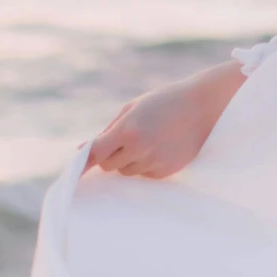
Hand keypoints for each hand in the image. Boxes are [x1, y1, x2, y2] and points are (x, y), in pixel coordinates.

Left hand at [87, 62, 243, 178]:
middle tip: (126, 139)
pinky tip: (161, 147)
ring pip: (126, 171)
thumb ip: (108, 130)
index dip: (82, 163)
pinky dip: (146, 164)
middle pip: (109, 165)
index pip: (96, 153)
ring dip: (129, 160)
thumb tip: (83, 150)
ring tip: (149, 139)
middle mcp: (139, 149)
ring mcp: (154, 162)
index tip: (72, 174)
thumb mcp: (132, 108)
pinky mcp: (166, 171)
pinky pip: (145, 174)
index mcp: (127, 130)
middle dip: (111, 155)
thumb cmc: (163, 102)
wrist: (203, 107)